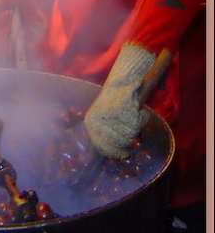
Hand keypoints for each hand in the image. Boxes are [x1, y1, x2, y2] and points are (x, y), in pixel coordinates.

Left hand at [83, 43, 155, 158]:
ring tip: (134, 114)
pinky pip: (137, 124)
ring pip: (130, 134)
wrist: (123, 78)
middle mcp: (97, 120)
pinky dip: (142, 118)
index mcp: (91, 123)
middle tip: (132, 129)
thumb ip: (109, 135)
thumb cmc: (116, 100)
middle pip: (119, 143)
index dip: (116, 153)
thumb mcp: (106, 118)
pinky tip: (139, 109)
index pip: (102, 148)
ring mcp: (108, 115)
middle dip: (129, 138)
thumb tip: (119, 155)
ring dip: (137, 126)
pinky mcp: (121, 109)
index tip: (125, 153)